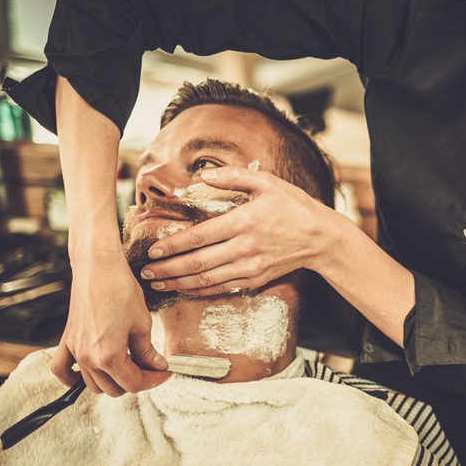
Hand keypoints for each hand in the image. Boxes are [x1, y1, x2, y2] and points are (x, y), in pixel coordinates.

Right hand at [51, 255, 170, 395]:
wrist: (98, 267)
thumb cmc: (120, 290)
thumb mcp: (142, 323)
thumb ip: (147, 351)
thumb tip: (156, 366)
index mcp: (109, 356)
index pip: (134, 383)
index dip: (154, 380)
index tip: (165, 371)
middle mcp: (88, 358)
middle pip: (114, 388)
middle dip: (136, 381)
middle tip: (152, 367)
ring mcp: (75, 350)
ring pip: (93, 384)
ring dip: (113, 381)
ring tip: (130, 365)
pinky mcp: (67, 340)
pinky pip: (61, 369)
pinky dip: (71, 378)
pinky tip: (89, 373)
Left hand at [140, 167, 335, 295]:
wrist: (321, 237)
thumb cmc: (293, 206)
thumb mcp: (268, 182)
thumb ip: (233, 177)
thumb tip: (201, 176)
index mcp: (244, 221)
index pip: (200, 236)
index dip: (173, 245)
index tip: (153, 250)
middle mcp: (245, 247)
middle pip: (198, 262)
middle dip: (168, 268)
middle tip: (145, 271)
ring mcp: (251, 266)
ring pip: (207, 279)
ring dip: (179, 282)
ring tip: (158, 283)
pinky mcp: (256, 278)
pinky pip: (222, 287)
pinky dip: (200, 290)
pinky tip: (184, 288)